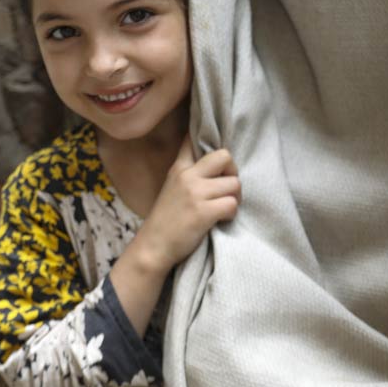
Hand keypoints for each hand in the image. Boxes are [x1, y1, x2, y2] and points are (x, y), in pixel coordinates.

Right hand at [135, 136, 238, 272]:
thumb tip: (215, 164)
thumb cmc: (166, 220)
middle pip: (225, 156)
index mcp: (179, 168)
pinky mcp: (203, 212)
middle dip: (233, 172)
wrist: (153, 247)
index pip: (192, 139)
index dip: (207, 140)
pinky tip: (221, 220)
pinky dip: (231, 214)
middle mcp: (187, 176)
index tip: (212, 152)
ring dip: (234, 198)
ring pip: (234, 183)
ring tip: (223, 208)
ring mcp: (196, 193)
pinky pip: (232, 204)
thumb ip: (189, 174)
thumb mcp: (172, 188)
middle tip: (226, 188)